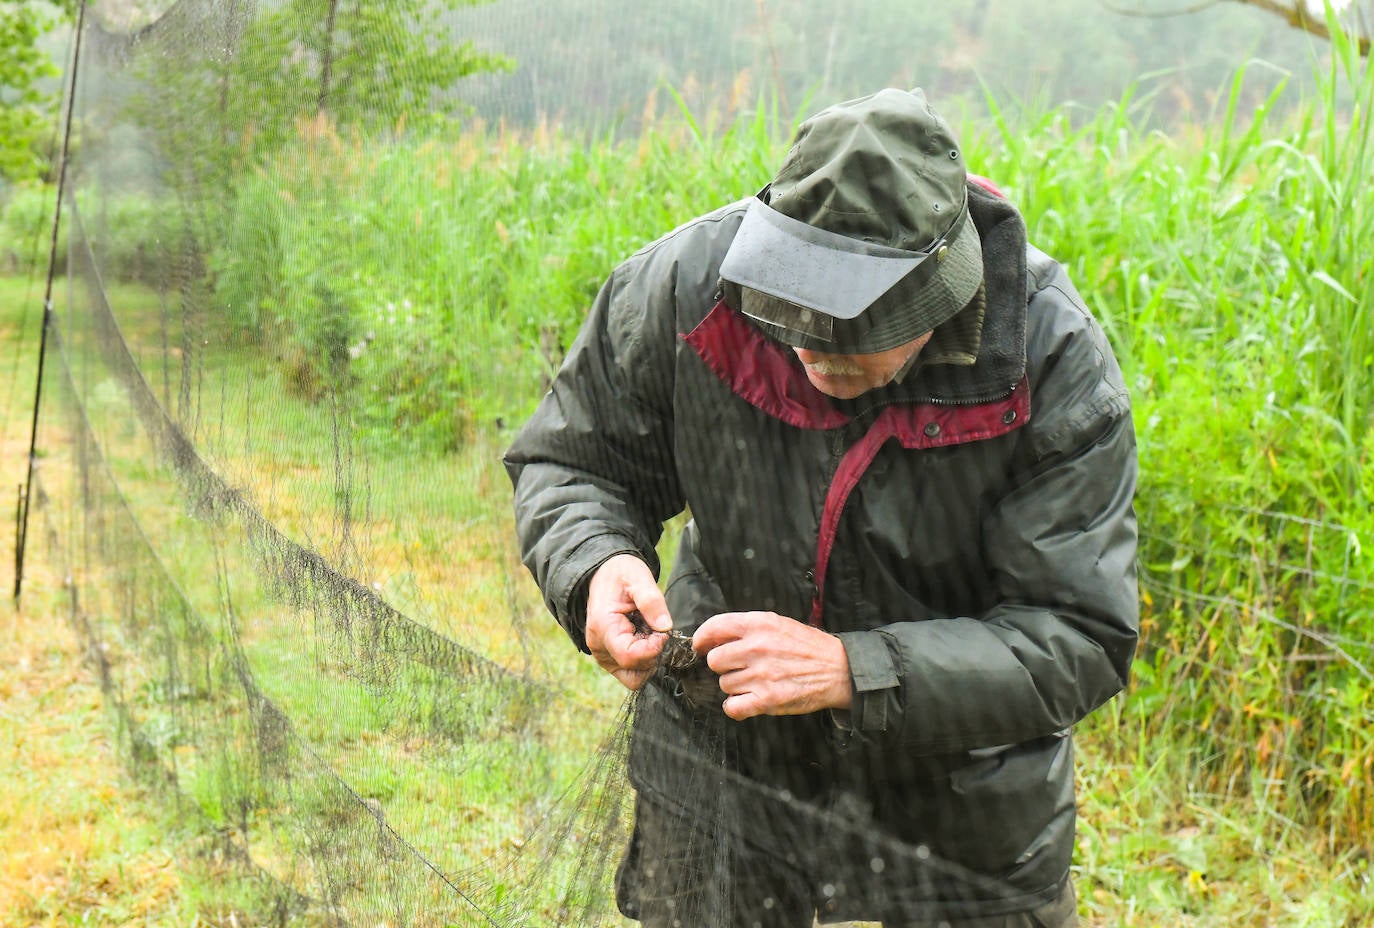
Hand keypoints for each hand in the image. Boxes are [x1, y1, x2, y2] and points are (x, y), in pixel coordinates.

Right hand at [585, 554, 672, 690]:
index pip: (630, 656)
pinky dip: (643, 660)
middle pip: (635, 670)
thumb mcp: (638, 578)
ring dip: (649, 658)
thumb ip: (652, 602)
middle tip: (655, 628)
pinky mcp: (610, 659)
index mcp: (603, 627)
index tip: (661, 630)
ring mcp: (603, 656)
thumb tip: (665, 627)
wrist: (604, 575)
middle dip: (653, 653)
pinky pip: (632, 672)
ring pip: (634, 677)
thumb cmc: (620, 574)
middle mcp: (599, 647)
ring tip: (647, 632)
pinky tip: (643, 638)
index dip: (653, 648)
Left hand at [692, 612, 851, 720]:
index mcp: (759, 624)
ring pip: (724, 684)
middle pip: (714, 661)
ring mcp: (761, 674)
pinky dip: (736, 707)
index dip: (701, 639)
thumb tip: (712, 638)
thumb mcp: (778, 623)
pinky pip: (732, 707)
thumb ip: (747, 628)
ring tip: (755, 682)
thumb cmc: (807, 646)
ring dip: (734, 686)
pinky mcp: (767, 699)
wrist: (838, 670)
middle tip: (739, 667)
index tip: (700, 647)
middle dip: (723, 666)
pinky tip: (746, 701)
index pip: (714, 627)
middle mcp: (757, 647)